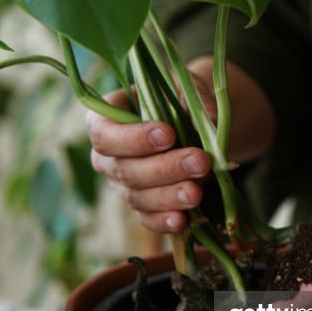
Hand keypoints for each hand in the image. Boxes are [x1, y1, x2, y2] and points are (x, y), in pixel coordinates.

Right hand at [86, 81, 214, 233]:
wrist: (193, 125)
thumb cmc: (179, 99)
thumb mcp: (185, 88)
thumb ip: (194, 99)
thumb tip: (208, 120)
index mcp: (106, 119)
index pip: (103, 133)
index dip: (132, 138)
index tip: (168, 134)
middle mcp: (107, 156)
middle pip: (124, 170)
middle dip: (164, 168)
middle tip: (199, 161)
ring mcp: (122, 185)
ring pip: (137, 197)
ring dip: (168, 197)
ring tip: (196, 193)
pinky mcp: (142, 206)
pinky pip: (147, 218)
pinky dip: (164, 222)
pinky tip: (182, 221)